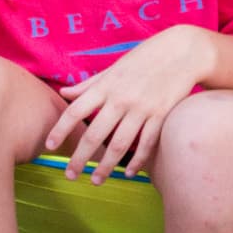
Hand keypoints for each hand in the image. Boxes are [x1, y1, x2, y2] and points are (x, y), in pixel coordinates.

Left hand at [46, 27, 213, 184]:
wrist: (183, 52)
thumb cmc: (145, 58)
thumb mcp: (114, 68)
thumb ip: (89, 84)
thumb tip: (64, 93)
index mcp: (106, 86)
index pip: (75, 110)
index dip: (60, 129)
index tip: (49, 146)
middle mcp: (121, 98)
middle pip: (95, 134)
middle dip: (80, 158)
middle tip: (71, 175)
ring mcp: (142, 108)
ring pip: (120, 144)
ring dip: (107, 166)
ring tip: (97, 181)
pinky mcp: (161, 115)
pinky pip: (146, 143)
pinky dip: (137, 161)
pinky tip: (129, 173)